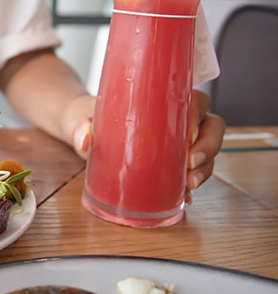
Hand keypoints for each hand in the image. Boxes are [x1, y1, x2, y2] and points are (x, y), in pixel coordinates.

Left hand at [67, 90, 224, 191]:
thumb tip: (84, 139)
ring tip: (190, 184)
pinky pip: (195, 168)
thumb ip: (81, 126)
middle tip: (191, 164)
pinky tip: (186, 196)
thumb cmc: (88, 115)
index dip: (198, 116)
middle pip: (211, 124)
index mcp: (161, 98)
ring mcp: (177, 138)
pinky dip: (194, 182)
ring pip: (208, 148)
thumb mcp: (81, 119)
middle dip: (208, 145)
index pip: (195, 100)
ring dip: (206, 167)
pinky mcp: (172, 158)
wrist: (82, 125)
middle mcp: (176, 116)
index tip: (187, 135)